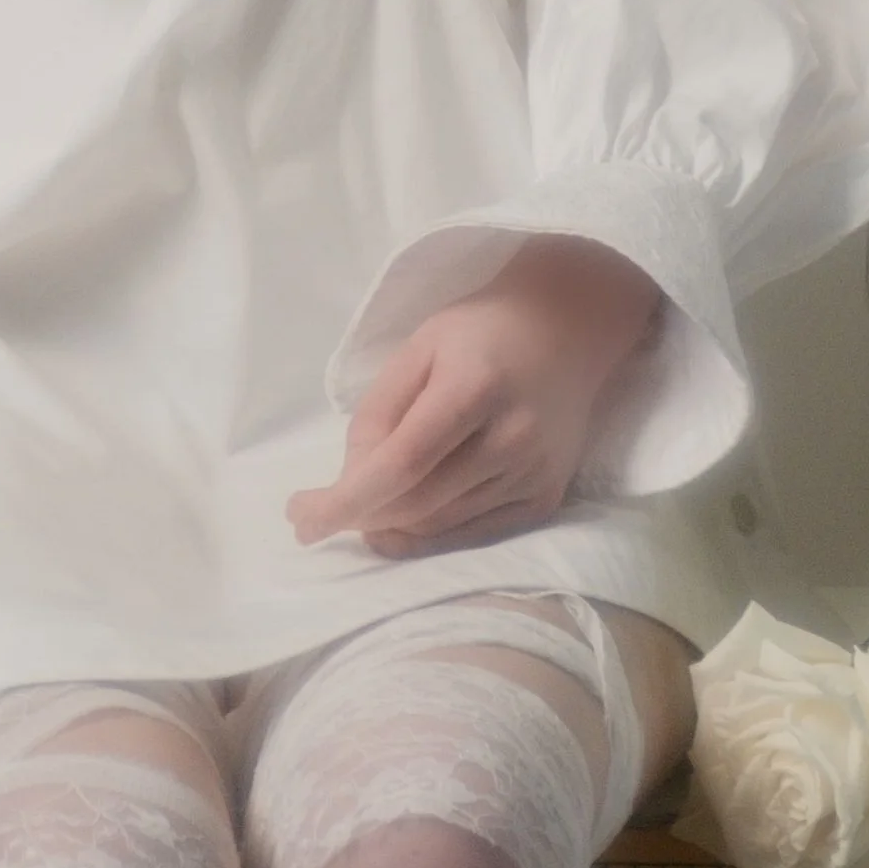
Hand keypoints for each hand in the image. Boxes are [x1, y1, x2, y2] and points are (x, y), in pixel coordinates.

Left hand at [285, 236, 661, 555]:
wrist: (567, 331)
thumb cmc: (480, 332)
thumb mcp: (418, 348)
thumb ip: (379, 412)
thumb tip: (352, 480)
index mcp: (474, 388)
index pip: (402, 464)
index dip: (346, 500)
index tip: (301, 518)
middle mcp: (512, 438)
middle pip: (418, 503)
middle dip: (356, 516)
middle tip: (312, 515)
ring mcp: (534, 475)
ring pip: (441, 526)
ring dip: (388, 526)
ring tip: (356, 508)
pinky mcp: (546, 499)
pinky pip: (474, 536)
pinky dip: (428, 536)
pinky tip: (397, 523)